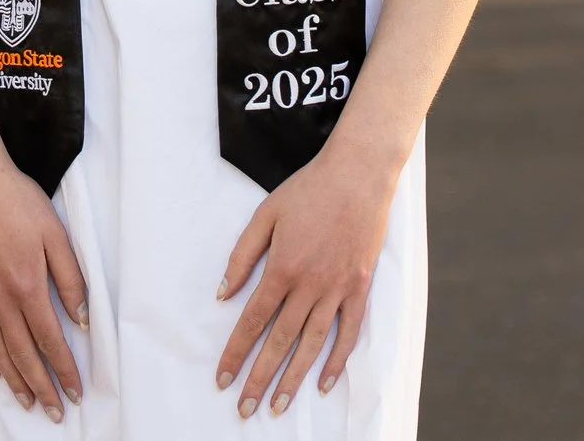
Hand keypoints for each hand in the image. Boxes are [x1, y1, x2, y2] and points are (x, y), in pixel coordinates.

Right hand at [0, 153, 88, 422]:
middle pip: (22, 353)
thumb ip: (71, 278)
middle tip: (54, 411)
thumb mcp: (55, 233)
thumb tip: (82, 318)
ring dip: (13, 379)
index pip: (50, 339)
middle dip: (41, 386)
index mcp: (27, 284)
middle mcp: (0, 297)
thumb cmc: (17, 201)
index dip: (64, 369)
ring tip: (27, 401)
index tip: (75, 391)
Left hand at [213, 143, 398, 417]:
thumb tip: (223, 294)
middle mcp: (310, 285)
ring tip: (277, 405)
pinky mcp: (360, 287)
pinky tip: (323, 382)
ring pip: (312, 343)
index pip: (253, 320)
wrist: (358, 174)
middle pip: (280, 341)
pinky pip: (348, 331)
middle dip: (259, 377)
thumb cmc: (309, 190)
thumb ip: (242, 256)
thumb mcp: (265, 214)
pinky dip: (336, 359)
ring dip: (294, 378)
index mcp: (282, 267)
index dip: (236, 352)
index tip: (223, 377)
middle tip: (245, 408)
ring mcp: (338, 288)